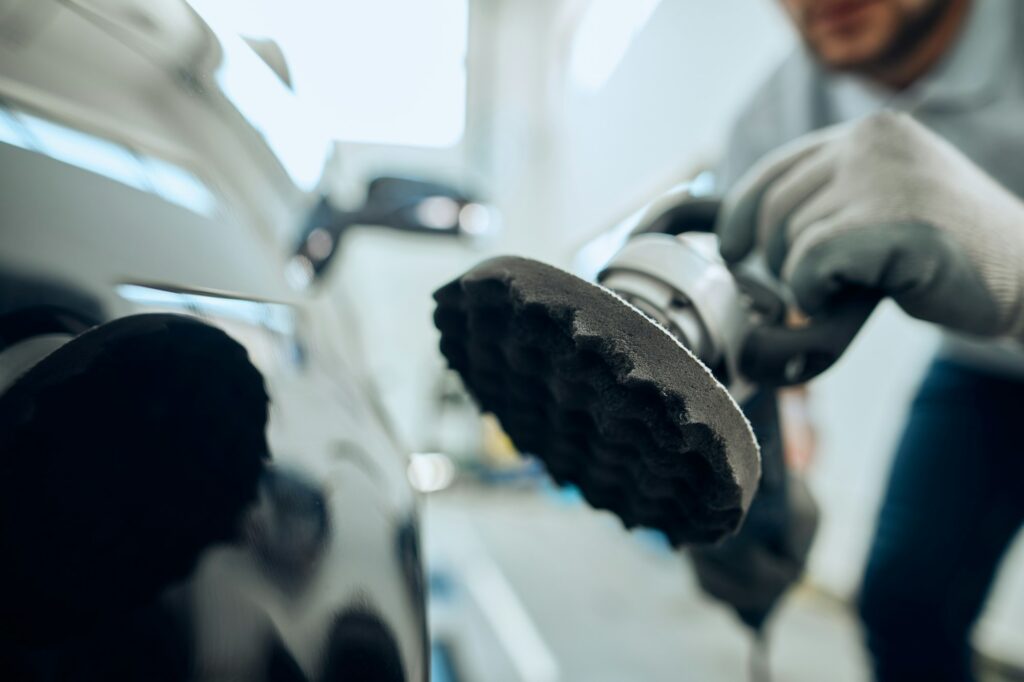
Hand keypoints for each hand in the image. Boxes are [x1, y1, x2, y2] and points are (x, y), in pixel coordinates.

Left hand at [716, 111, 1023, 339]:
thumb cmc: (943, 252)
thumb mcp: (878, 203)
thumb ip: (825, 199)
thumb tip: (736, 230)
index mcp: (868, 133)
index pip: (774, 170)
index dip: (740, 214)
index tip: (730, 247)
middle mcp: (872, 143)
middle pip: (774, 209)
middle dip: (779, 258)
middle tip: (816, 284)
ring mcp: (885, 179)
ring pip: (791, 240)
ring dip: (807, 280)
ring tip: (854, 284)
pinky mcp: (894, 223)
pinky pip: (811, 265)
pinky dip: (819, 293)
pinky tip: (858, 294)